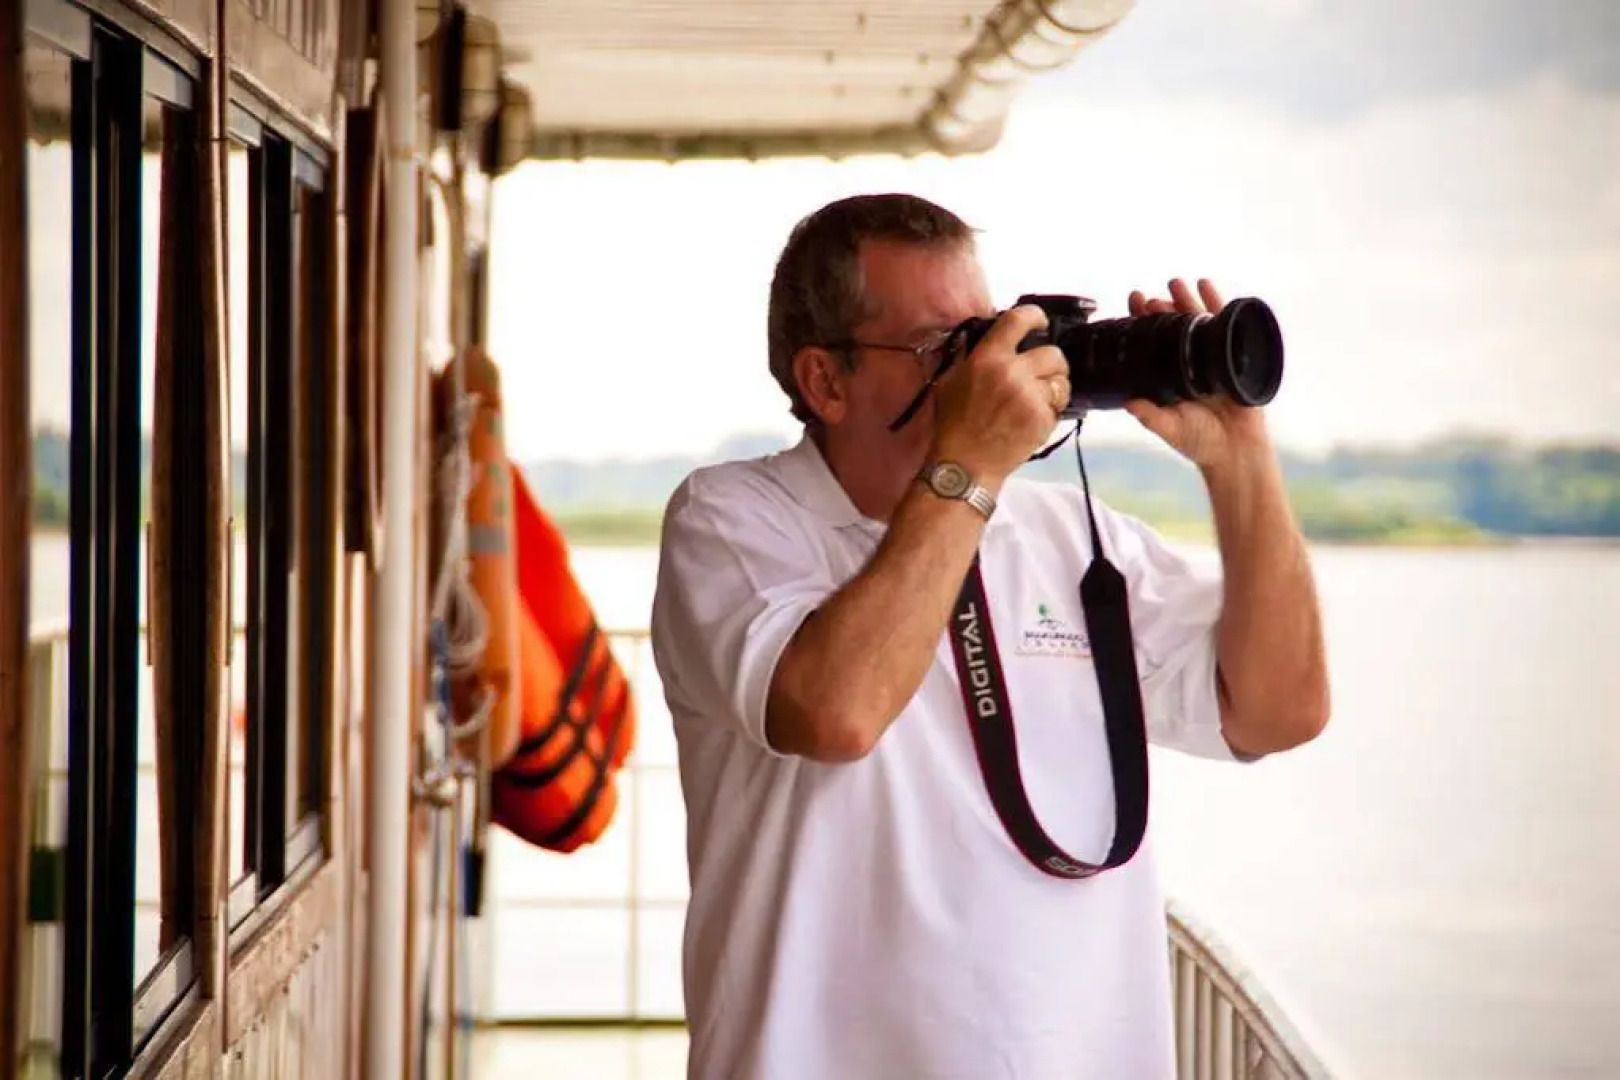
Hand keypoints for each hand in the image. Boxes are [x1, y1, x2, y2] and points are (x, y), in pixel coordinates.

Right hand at [930, 305, 1067, 484]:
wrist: (965, 464)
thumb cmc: (955, 425)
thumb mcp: (951, 381)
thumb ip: (972, 357)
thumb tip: (990, 339)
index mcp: (987, 358)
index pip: (1019, 320)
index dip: (1035, 316)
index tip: (1040, 321)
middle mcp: (1011, 372)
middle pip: (1053, 353)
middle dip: (1051, 364)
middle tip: (1043, 374)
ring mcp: (1029, 396)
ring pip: (1061, 380)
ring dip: (1054, 388)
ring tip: (1039, 400)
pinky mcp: (1041, 418)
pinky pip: (1060, 406)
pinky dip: (1051, 412)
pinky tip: (1033, 420)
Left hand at [1125, 278, 1271, 469]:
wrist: (1237, 450)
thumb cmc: (1200, 442)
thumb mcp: (1170, 429)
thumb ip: (1152, 417)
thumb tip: (1129, 403)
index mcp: (1166, 376)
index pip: (1149, 342)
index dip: (1140, 324)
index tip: (1132, 305)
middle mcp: (1185, 363)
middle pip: (1170, 328)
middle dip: (1160, 309)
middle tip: (1149, 297)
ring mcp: (1209, 357)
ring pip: (1195, 321)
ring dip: (1185, 300)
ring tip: (1175, 283)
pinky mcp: (1232, 354)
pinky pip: (1224, 323)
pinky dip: (1216, 302)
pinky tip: (1206, 285)